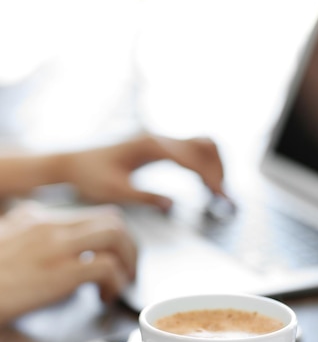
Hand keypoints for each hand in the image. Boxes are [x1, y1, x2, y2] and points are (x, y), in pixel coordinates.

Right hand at [0, 203, 136, 323]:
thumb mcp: (7, 242)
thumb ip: (33, 237)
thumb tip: (64, 253)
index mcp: (37, 217)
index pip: (94, 214)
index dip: (115, 237)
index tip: (117, 257)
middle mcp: (49, 225)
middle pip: (113, 221)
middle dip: (131, 247)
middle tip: (129, 271)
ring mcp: (55, 247)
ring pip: (115, 236)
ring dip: (128, 262)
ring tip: (121, 284)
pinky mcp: (58, 272)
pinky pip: (106, 267)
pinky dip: (115, 283)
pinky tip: (105, 296)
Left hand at [67, 134, 226, 210]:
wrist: (70, 162)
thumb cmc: (88, 177)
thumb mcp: (115, 192)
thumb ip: (145, 197)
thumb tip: (172, 205)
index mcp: (149, 146)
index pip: (192, 158)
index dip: (210, 177)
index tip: (221, 197)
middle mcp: (157, 137)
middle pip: (204, 144)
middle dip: (218, 170)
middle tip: (223, 198)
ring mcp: (157, 138)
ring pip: (200, 144)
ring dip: (214, 165)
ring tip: (218, 193)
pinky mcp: (156, 145)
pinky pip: (189, 150)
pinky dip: (203, 165)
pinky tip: (204, 185)